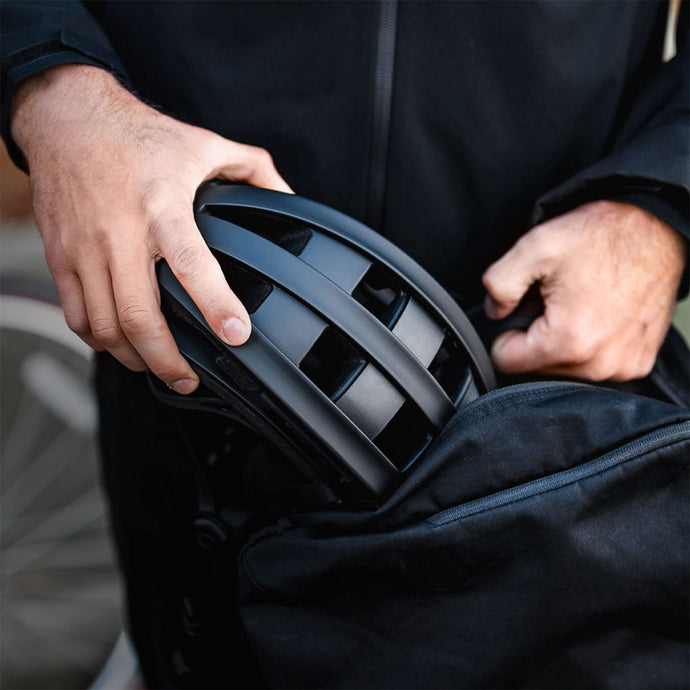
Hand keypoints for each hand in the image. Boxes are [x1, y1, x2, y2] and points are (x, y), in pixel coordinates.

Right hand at [11, 64, 291, 393]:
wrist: (65, 118)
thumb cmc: (137, 135)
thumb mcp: (203, 143)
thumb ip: (252, 169)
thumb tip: (288, 197)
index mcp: (162, 206)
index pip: (192, 265)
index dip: (216, 305)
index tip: (237, 335)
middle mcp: (121, 233)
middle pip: (139, 316)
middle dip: (168, 360)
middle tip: (189, 378)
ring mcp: (86, 249)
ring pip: (106, 325)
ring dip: (135, 358)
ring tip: (160, 369)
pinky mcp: (60, 257)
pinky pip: (77, 315)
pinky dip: (100, 341)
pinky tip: (122, 346)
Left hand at [482, 200, 686, 381]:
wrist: (657, 229)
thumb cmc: (602, 236)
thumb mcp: (534, 247)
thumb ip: (499, 284)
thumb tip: (494, 312)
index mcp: (568, 343)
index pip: (506, 361)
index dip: (505, 332)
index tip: (524, 308)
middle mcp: (599, 365)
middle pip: (536, 367)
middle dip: (537, 336)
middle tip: (554, 300)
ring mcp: (622, 367)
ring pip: (564, 369)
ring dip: (563, 341)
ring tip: (578, 304)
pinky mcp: (638, 362)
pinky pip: (594, 364)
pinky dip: (590, 344)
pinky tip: (599, 313)